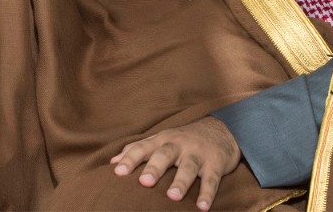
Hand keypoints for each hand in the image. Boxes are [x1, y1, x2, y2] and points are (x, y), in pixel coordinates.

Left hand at [110, 117, 240, 210]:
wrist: (221, 129)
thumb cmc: (183, 140)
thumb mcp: (161, 139)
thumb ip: (138, 149)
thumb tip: (111, 162)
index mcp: (162, 139)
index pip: (143, 147)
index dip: (130, 159)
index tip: (117, 172)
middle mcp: (179, 144)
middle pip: (165, 154)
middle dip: (155, 167)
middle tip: (145, 182)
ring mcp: (198, 153)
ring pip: (188, 166)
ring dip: (181, 182)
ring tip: (173, 197)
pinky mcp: (215, 163)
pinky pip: (211, 179)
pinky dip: (208, 193)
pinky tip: (202, 207)